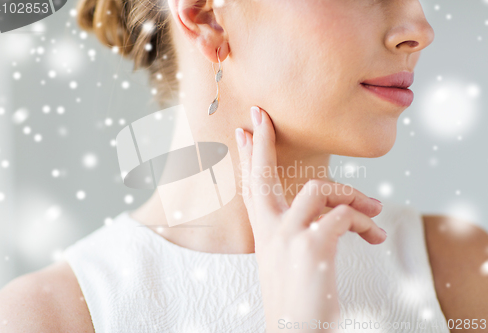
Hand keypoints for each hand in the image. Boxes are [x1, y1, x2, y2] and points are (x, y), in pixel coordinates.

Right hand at [234, 106, 386, 332]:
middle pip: (261, 173)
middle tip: (261, 118)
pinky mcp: (311, 246)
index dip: (248, 155)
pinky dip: (366, 224)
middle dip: (262, 142)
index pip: (251, 185)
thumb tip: (326, 206)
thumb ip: (300, 227)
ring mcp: (288, 235)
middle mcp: (270, 229)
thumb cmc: (297, 296)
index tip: (245, 129)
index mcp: (264, 231)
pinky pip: (345, 216)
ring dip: (353, 196)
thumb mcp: (289, 258)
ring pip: (319, 188)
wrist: (296, 331)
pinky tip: (375, 237)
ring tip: (375, 211)